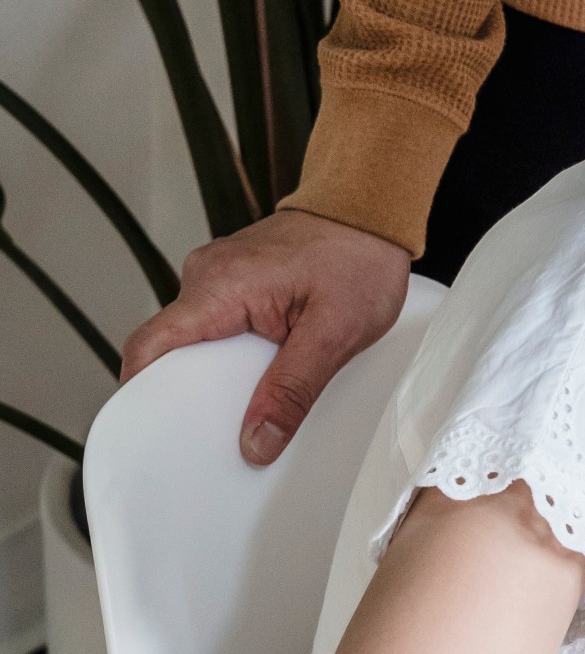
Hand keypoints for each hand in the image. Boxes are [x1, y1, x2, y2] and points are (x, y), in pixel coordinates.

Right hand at [119, 208, 412, 464]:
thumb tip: (257, 443)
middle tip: (223, 436)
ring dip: (219, 377)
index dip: (143, 395)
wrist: (373, 211)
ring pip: (197, 344)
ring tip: (252, 406)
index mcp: (219, 286)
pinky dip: (235, 356)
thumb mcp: (336, 334)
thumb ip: (294, 389)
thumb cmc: (359, 258)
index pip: (150, 346)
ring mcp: (218, 276)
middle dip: (193, 397)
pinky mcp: (234, 282)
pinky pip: (218, 328)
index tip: (157, 436)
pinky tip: (264, 375)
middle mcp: (207, 276)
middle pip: (172, 353)